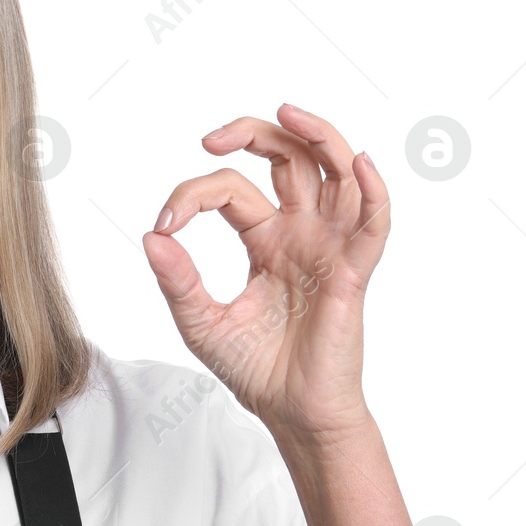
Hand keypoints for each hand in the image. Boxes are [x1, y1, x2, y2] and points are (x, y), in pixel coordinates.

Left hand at [141, 103, 389, 440]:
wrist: (290, 413)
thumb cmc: (255, 369)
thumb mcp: (200, 322)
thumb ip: (177, 280)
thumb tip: (152, 237)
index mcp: (264, 240)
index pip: (231, 191)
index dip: (193, 196)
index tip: (164, 225)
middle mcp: (300, 234)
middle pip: (290, 159)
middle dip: (255, 134)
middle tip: (213, 137)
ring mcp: (329, 247)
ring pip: (336, 172)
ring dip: (319, 136)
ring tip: (287, 112)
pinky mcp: (353, 272)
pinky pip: (373, 223)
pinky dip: (373, 189)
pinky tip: (357, 162)